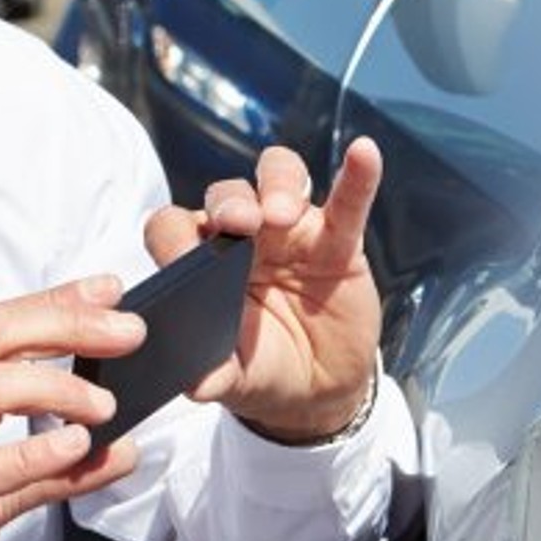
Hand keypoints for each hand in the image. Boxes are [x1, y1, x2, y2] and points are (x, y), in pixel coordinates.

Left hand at [142, 136, 383, 443]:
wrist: (318, 388)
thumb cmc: (262, 370)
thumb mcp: (236, 379)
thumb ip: (214, 375)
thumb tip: (193, 385)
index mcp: (202, 263)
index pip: (175, 228)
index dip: (176, 238)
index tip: (184, 262)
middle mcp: (242, 236)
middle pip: (227, 195)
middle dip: (229, 203)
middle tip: (238, 224)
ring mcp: (291, 232)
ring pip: (278, 178)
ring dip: (277, 185)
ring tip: (282, 213)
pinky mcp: (339, 240)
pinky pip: (348, 201)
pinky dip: (357, 176)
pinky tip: (364, 153)